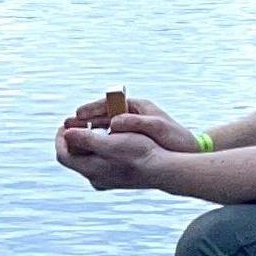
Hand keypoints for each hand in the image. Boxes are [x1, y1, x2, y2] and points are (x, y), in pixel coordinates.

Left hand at [55, 121, 168, 191]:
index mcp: (90, 170)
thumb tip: (66, 133)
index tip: (64, 123)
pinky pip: (99, 163)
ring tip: (90, 128)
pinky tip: (107, 139)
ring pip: (87, 160)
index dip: (60, 138)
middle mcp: (95, 178)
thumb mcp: (110, 142)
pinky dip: (98, 149)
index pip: (63, 154)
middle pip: (74, 157)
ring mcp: (106, 181)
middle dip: (73, 138)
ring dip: (86, 143)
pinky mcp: (116, 180)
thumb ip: (85, 139)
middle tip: (76, 123)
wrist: (163, 170)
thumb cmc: (139, 153)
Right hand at [63, 94, 198, 153]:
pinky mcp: (133, 138)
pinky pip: (110, 137)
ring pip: (104, 126)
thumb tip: (113, 122)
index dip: (90, 109)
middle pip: (102, 114)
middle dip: (84, 120)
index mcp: (138, 105)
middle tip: (66, 127)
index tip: (75, 115)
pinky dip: (99, 139)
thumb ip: (135, 123)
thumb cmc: (177, 138)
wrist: (190, 151)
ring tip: (71, 137)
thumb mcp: (157, 127)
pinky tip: (89, 148)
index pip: (108, 103)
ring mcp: (132, 126)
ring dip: (88, 130)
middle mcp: (132, 114)